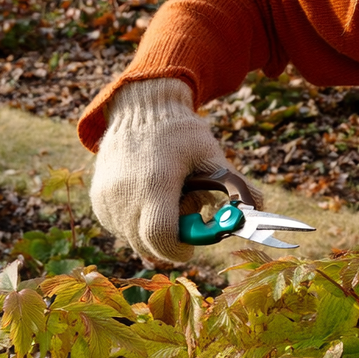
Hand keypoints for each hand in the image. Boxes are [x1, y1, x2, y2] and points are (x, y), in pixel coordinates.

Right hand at [89, 78, 230, 265]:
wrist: (141, 109)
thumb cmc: (181, 132)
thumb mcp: (211, 156)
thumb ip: (235, 186)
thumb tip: (260, 207)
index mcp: (155, 182)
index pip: (161, 237)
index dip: (179, 248)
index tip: (191, 245)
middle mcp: (125, 194)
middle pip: (147, 244)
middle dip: (169, 243)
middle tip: (184, 223)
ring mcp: (107, 198)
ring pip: (132, 239)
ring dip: (152, 233)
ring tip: (165, 201)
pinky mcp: (97, 200)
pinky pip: (119, 228)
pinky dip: (135, 224)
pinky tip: (147, 199)